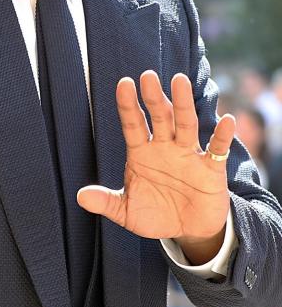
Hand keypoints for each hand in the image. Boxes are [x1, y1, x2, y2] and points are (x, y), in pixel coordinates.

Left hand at [76, 71, 233, 263]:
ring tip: (179, 80)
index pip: (133, 124)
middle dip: (153, 97)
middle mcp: (164, 147)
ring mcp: (188, 155)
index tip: (124, 84)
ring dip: (183, 104)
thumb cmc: (155, 214)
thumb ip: (106, 202)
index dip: (128, 105)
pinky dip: (222, 136)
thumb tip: (80, 197)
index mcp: (141, 152)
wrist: (187, 230)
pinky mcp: (211, 170)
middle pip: (159, 117)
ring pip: (185, 125)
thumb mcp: (126, 211)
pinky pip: (217, 150)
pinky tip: (227, 120)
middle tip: (147, 76)